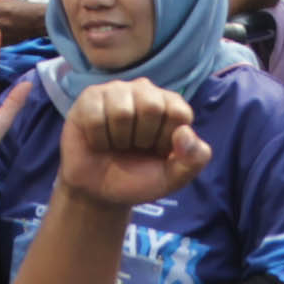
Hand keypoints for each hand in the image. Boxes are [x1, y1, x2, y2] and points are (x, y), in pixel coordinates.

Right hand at [55, 76, 209, 209]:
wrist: (100, 192)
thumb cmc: (138, 178)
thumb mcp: (173, 177)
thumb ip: (193, 160)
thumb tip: (185, 132)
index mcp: (170, 105)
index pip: (178, 112)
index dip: (166, 139)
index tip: (157, 150)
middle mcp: (145, 91)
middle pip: (151, 106)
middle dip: (142, 138)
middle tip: (134, 147)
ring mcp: (116, 91)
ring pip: (122, 112)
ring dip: (118, 139)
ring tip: (115, 144)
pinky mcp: (90, 98)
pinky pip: (95, 116)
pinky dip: (98, 139)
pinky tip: (98, 141)